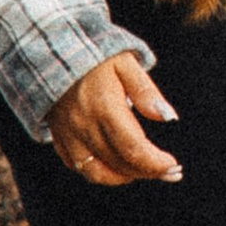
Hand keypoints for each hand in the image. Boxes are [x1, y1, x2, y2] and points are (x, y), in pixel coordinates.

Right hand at [49, 47, 180, 184]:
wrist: (52, 49)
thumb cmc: (96, 55)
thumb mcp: (126, 63)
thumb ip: (146, 92)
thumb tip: (169, 117)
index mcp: (104, 107)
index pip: (133, 148)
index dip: (155, 163)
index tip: (173, 165)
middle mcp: (84, 125)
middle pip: (119, 163)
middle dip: (148, 172)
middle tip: (171, 172)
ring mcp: (68, 134)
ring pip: (97, 173)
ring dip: (124, 177)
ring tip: (145, 170)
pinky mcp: (58, 136)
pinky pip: (78, 166)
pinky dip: (100, 172)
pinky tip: (117, 166)